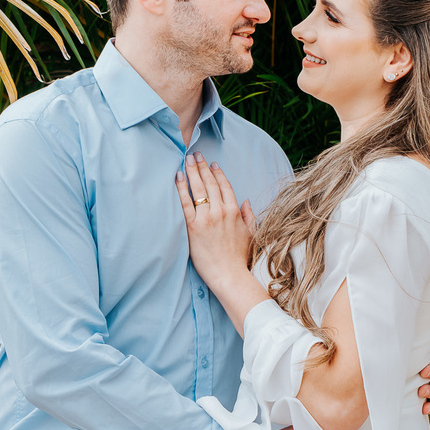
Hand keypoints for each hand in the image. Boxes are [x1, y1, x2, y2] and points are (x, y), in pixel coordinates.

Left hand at [175, 152, 254, 290]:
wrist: (229, 275)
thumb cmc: (240, 258)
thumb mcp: (251, 234)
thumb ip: (248, 216)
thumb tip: (245, 201)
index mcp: (235, 211)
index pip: (225, 186)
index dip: (217, 173)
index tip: (212, 163)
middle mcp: (221, 211)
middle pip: (209, 183)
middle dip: (202, 166)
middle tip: (195, 154)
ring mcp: (206, 218)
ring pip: (198, 189)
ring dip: (192, 171)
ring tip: (186, 160)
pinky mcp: (193, 227)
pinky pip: (185, 203)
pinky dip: (181, 189)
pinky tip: (178, 177)